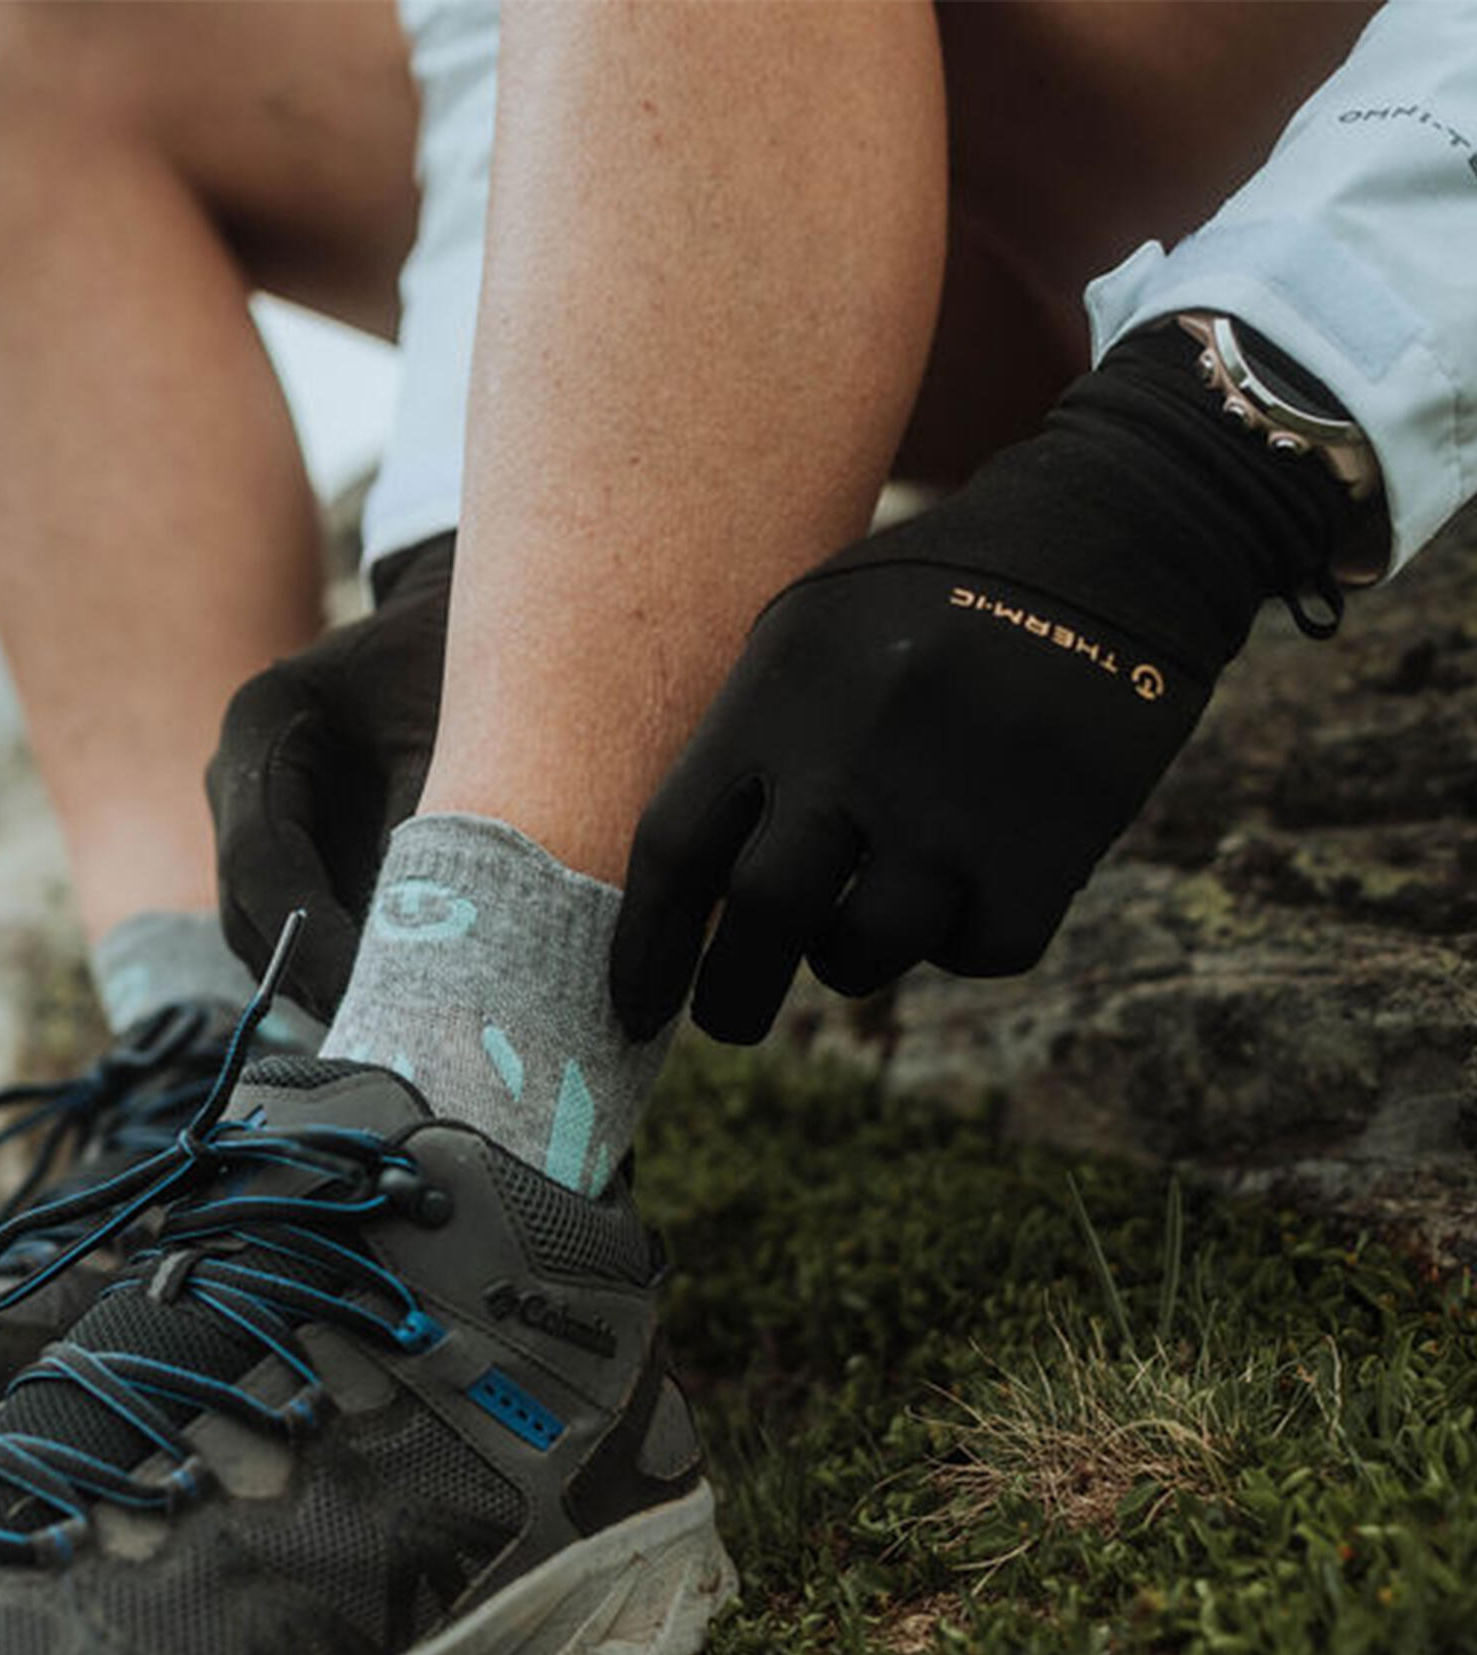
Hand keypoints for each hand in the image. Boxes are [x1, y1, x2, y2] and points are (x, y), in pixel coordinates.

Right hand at [208, 533, 452, 1019]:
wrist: (464, 622)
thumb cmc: (460, 657)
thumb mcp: (454, 727)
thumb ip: (434, 824)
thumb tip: (436, 944)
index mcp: (261, 724)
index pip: (263, 862)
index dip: (312, 941)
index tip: (371, 994)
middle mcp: (240, 778)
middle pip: (252, 912)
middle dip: (317, 977)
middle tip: (392, 1036)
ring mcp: (260, 821)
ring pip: (270, 934)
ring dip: (329, 986)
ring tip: (406, 1034)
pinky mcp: (297, 855)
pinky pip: (303, 930)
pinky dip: (347, 970)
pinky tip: (410, 1008)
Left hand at [611, 328, 1347, 1042]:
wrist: (1116, 536)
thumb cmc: (928, 599)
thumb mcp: (808, 632)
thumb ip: (747, 749)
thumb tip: (688, 903)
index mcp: (781, 688)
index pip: (675, 846)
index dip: (644, 945)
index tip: (632, 1007)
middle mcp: (858, 746)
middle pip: (762, 920)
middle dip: (730, 999)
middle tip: (727, 1023)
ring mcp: (957, 800)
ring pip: (866, 953)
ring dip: (850, 961)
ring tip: (859, 925)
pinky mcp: (1049, 843)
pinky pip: (974, 951)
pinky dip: (958, 940)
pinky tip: (964, 885)